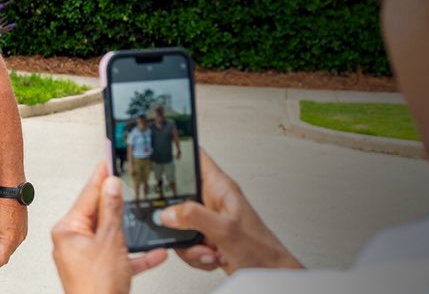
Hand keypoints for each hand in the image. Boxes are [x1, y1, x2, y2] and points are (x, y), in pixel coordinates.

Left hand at [0, 198, 27, 267]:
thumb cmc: (2, 209)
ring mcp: (22, 235)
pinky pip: (16, 240)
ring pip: (11, 247)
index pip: (2, 260)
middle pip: (7, 254)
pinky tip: (2, 232)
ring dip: (3, 246)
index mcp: (9, 241)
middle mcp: (18, 240)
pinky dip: (8, 240)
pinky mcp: (24, 231)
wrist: (12, 197)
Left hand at [52, 162, 166, 293]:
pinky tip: (154, 253)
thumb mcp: (110, 240)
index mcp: (68, 229)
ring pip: (110, 234)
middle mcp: (72, 241)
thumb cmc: (96, 287)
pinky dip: (135, 255)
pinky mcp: (98, 271)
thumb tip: (112, 184)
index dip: (102, 174)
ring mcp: (84, 257)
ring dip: (129, 230)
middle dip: (117, 202)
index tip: (108, 157)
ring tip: (140, 215)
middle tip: (127, 180)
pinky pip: (119, 256)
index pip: (88, 194)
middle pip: (99, 213)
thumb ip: (112, 210)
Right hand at [159, 151, 302, 273]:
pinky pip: (185, 241)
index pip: (196, 157)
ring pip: (178, 222)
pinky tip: (210, 255)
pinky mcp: (205, 237)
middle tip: (187, 228)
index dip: (178, 152)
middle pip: (178, 196)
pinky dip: (194, 253)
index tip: (159, 160)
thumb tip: (168, 212)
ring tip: (206, 248)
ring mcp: (208, 219)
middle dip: (177, 217)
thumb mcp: (225, 230)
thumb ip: (194, 216)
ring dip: (188, 242)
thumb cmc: (261, 249)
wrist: (268, 275)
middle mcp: (212, 200)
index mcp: (220, 187)